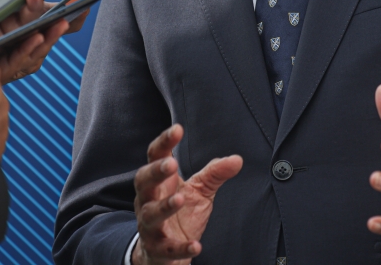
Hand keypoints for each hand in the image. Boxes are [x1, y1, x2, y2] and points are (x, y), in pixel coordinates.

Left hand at [0, 0, 79, 82]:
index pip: (27, 11)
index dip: (47, 4)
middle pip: (37, 27)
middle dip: (58, 16)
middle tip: (74, 2)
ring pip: (34, 44)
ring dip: (50, 32)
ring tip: (61, 17)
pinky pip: (17, 61)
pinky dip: (31, 48)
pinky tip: (38, 35)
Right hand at [131, 124, 242, 264]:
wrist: (166, 253)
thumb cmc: (181, 214)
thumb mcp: (200, 190)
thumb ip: (215, 174)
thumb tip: (237, 159)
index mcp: (159, 181)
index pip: (156, 156)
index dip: (164, 142)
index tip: (178, 129)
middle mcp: (148, 200)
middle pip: (143, 181)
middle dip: (155, 172)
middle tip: (171, 163)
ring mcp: (150, 225)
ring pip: (150, 214)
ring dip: (164, 206)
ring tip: (179, 199)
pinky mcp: (157, 249)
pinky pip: (166, 248)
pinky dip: (180, 247)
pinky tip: (196, 245)